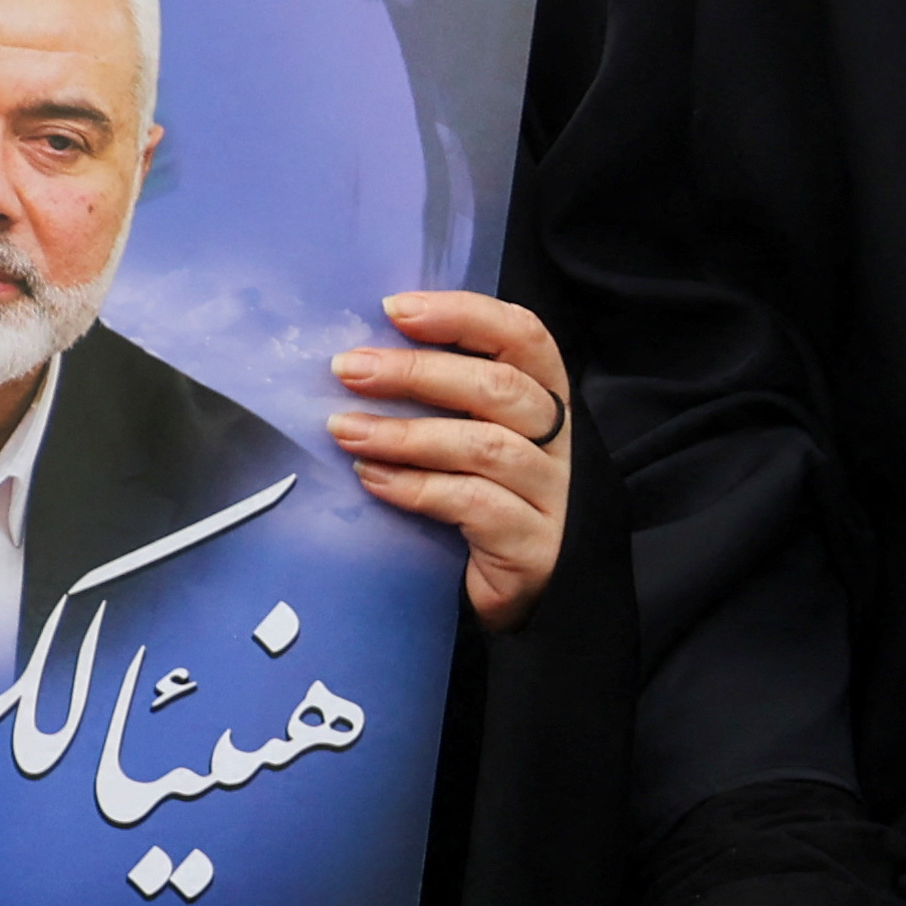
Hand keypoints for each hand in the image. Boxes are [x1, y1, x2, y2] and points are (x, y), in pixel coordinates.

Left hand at [331, 291, 570, 631]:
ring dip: (406, 434)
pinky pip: (474, 505)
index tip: (395, 309)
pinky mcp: (535, 545)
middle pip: (500, 388)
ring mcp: (554, 495)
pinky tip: (375, 480)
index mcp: (546, 400)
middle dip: (417, 372)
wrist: (530, 596)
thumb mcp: (474, 438)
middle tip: (348, 369)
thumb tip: (363, 357)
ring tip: (346, 431)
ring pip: (484, 446)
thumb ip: (445, 399)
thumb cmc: (489, 504)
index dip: (463, 315)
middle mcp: (560, 442)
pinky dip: (417, 488)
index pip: (523, 337)